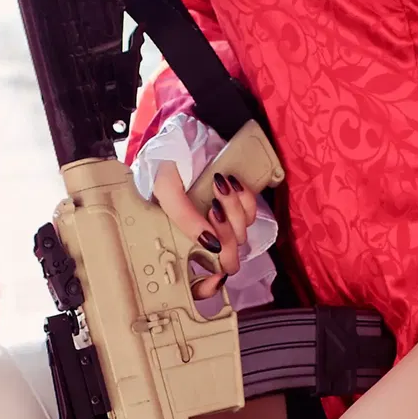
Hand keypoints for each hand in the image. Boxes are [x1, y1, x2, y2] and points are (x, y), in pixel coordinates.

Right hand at [152, 158, 262, 299]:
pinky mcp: (238, 206)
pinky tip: (231, 184)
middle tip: (213, 209)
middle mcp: (201, 236)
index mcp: (178, 239)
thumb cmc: (170, 160)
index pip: (194, 283)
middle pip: (225, 259)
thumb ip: (183, 217)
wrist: (190, 130)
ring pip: (240, 235)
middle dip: (225, 234)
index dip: (206, 288)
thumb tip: (211, 243)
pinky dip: (244, 199)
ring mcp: (221, 221)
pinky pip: (251, 214)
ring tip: (217, 186)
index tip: (216, 278)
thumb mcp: (166, 187)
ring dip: (232, 209)